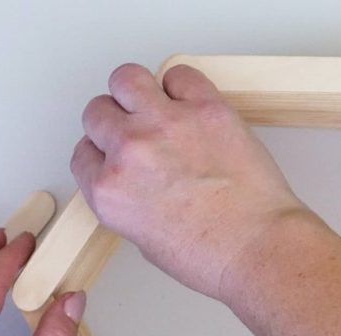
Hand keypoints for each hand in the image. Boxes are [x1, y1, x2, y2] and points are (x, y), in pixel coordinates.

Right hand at [70, 63, 308, 299]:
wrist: (258, 246)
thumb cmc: (211, 255)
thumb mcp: (145, 239)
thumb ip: (128, 200)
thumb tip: (137, 177)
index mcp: (108, 191)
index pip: (83, 153)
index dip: (101, 152)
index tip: (115, 154)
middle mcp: (128, 152)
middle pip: (97, 112)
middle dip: (114, 122)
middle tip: (138, 132)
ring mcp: (165, 124)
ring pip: (126, 79)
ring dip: (135, 90)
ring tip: (155, 105)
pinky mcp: (205, 107)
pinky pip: (179, 74)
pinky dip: (182, 86)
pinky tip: (191, 104)